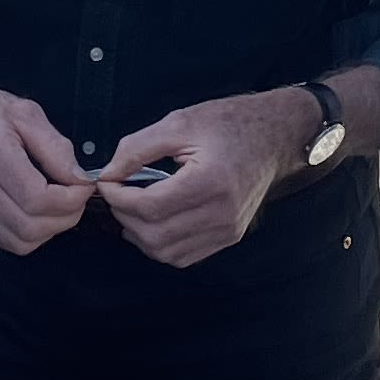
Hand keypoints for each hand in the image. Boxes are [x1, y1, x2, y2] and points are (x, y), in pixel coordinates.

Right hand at [0, 77, 92, 253]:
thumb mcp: (24, 113)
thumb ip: (55, 147)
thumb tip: (80, 178)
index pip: (38, 199)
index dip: (72, 199)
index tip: (85, 184)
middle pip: (31, 227)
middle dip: (66, 217)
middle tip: (77, 196)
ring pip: (20, 242)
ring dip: (50, 230)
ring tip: (59, 205)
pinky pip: (5, 241)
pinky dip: (30, 233)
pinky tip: (36, 211)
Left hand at [97, 94, 300, 269]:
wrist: (273, 135)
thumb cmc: (228, 123)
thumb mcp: (179, 123)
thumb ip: (137, 148)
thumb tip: (108, 174)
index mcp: (211, 181)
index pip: (150, 207)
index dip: (119, 198)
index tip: (106, 183)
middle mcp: (222, 213)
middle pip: (155, 235)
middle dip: (125, 216)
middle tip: (117, 194)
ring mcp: (228, 230)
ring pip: (167, 253)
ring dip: (140, 234)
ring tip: (132, 207)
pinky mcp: (230, 236)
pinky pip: (184, 256)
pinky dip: (160, 244)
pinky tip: (154, 221)